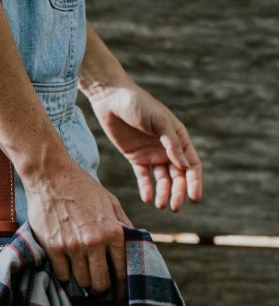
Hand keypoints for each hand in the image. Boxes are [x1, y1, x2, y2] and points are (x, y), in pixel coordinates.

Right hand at [22, 154, 132, 298]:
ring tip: (83, 277)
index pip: (122, 271)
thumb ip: (123, 225)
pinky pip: (62, 275)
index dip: (122, 288)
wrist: (51, 176)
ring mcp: (73, 246)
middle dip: (102, 291)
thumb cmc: (82, 187)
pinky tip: (67, 269)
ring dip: (83, 282)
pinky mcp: (53, 247)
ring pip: (82, 281)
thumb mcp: (110, 202)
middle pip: (101, 284)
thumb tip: (135, 244)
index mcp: (113, 232)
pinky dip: (65, 276)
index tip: (120, 296)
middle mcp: (94, 242)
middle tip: (100, 291)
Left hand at [88, 82, 202, 210]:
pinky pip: (143, 176)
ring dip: (163, 193)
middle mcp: (167, 148)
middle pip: (178, 176)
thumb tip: (184, 165)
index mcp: (179, 137)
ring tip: (159, 205)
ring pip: (162, 179)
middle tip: (175, 207)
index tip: (195, 198)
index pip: (191, 164)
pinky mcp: (135, 157)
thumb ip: (171, 143)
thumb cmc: (138, 103)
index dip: (195, 182)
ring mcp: (151, 153)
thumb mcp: (158, 120)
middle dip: (178, 192)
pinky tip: (147, 198)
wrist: (111, 98)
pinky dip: (146, 187)